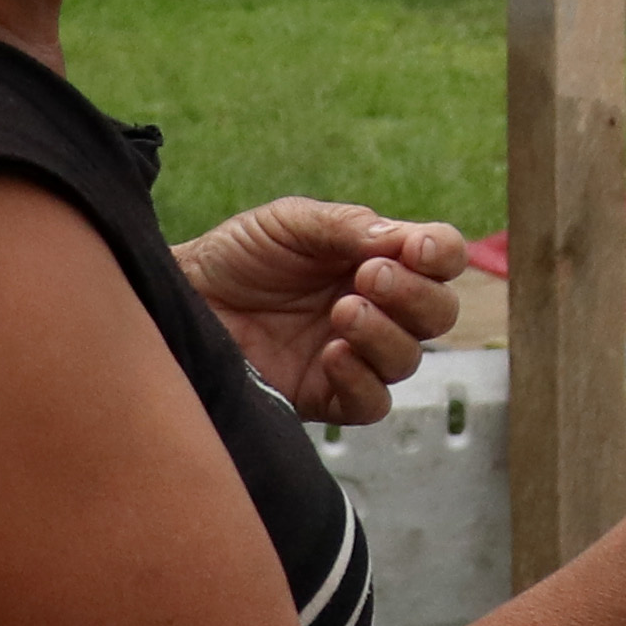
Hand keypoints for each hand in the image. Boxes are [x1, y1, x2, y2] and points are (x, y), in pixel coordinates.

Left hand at [181, 197, 470, 420]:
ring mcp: (355, 355)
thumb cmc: (236, 255)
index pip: (440, 259)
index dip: (442, 254)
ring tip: (342, 313)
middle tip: (366, 277)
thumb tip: (403, 241)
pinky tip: (331, 355)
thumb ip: (348, 226)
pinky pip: (372, 402)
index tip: (415, 249)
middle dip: (414, 295)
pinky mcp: (326, 396)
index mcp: (378, 260)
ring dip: (385, 334)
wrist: (182, 299)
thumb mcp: (290, 223)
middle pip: (438, 314)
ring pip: (408, 360)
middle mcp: (377, 309)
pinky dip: (361, 379)